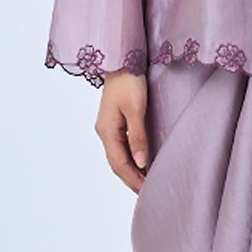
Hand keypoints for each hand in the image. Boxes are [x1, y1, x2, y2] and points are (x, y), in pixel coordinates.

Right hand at [96, 70, 149, 191]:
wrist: (122, 59)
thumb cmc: (129, 80)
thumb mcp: (136, 109)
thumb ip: (138, 136)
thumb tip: (141, 163)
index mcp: (106, 130)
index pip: (119, 163)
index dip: (132, 179)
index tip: (146, 191)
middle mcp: (104, 131)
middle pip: (116, 163)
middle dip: (131, 179)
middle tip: (146, 192)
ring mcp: (108, 127)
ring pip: (118, 156)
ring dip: (130, 170)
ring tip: (144, 182)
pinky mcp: (114, 121)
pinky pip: (121, 147)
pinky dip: (130, 159)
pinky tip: (140, 163)